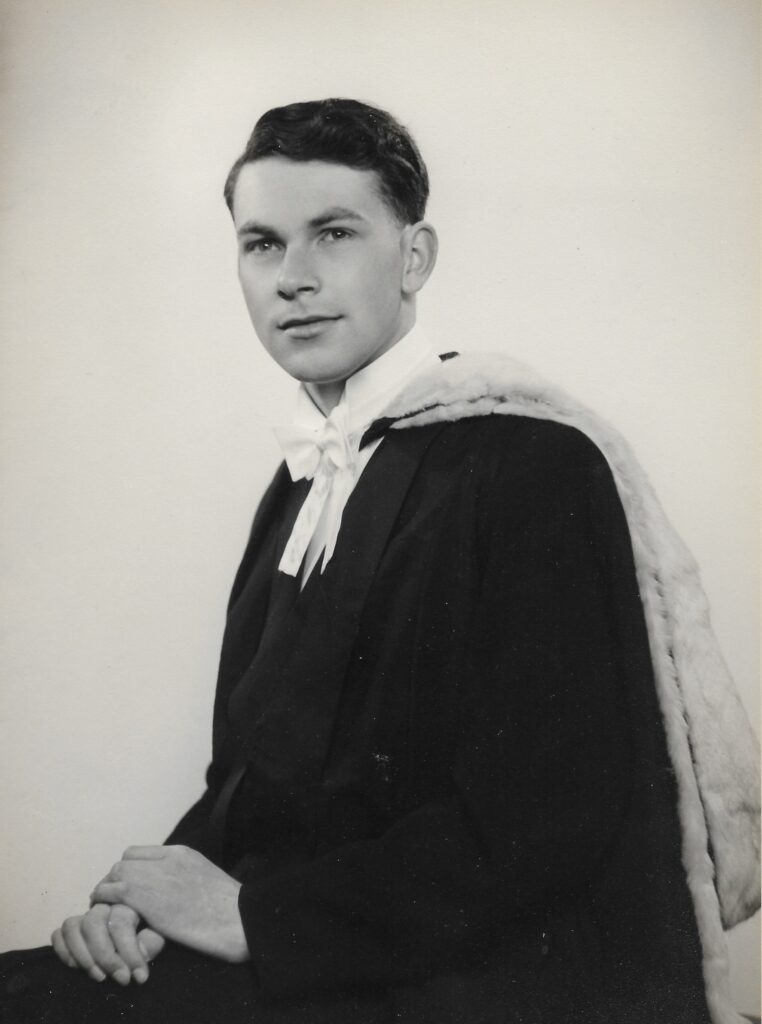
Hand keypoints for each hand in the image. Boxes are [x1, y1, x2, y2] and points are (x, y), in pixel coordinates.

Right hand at [51, 902, 164, 984]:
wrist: (144, 925)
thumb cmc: (153, 928)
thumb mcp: (161, 931)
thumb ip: (151, 940)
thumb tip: (140, 953)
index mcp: (126, 900)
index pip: (121, 923)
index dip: (129, 953)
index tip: (139, 976)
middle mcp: (104, 904)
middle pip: (92, 923)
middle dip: (105, 956)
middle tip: (121, 978)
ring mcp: (86, 915)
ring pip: (71, 926)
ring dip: (82, 955)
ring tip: (100, 976)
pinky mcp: (74, 927)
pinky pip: (59, 934)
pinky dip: (64, 952)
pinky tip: (79, 967)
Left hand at [91, 845, 248, 962]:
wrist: (238, 918)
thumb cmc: (231, 910)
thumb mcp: (207, 882)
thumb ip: (187, 879)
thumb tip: (177, 893)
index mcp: (183, 853)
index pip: (141, 853)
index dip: (130, 870)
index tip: (127, 887)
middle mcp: (166, 859)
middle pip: (125, 862)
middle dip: (115, 880)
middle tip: (111, 899)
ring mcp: (155, 875)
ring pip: (116, 873)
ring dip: (106, 890)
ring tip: (103, 908)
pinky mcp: (144, 896)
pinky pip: (111, 893)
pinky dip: (104, 902)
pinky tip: (105, 917)